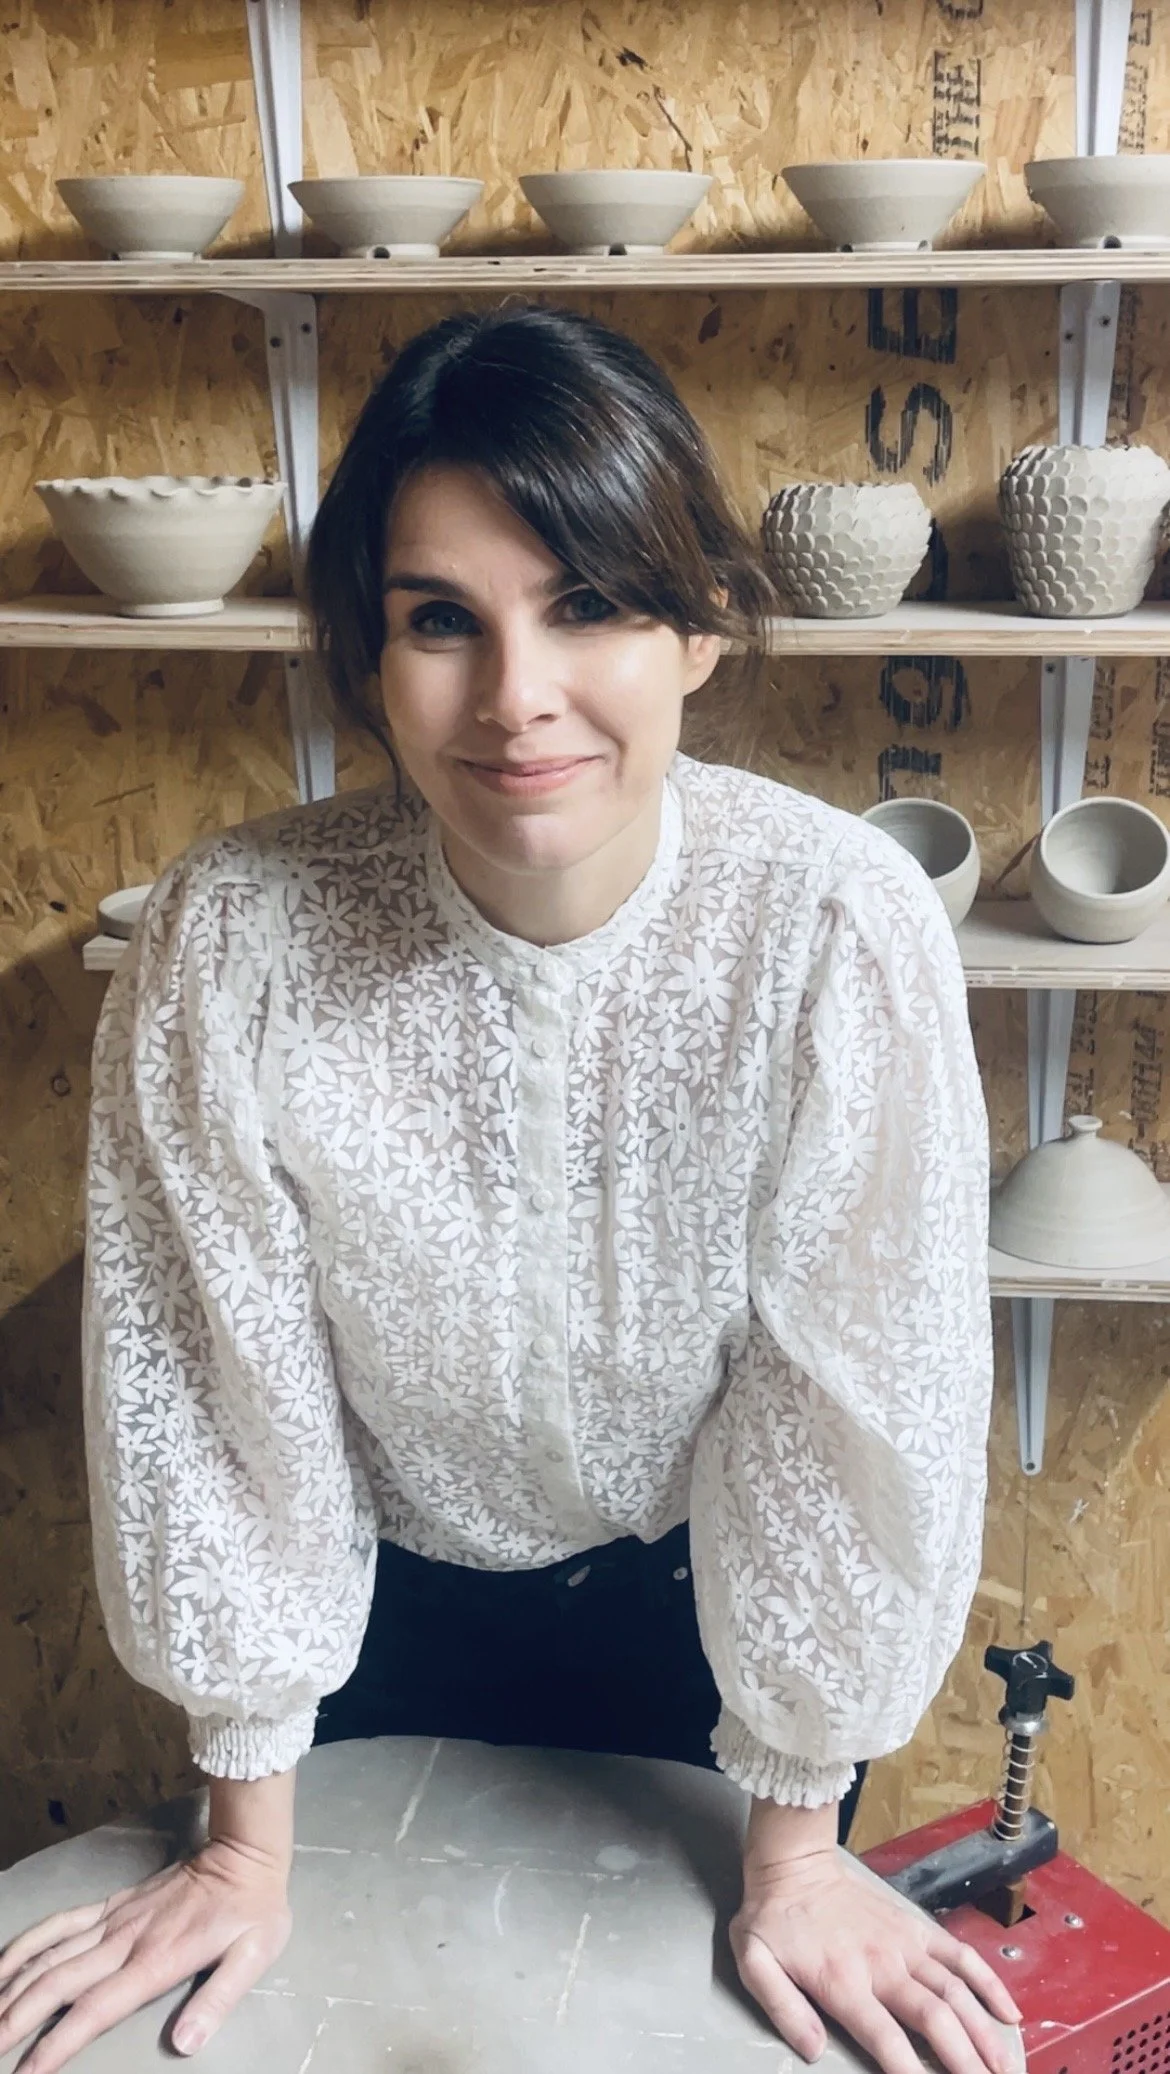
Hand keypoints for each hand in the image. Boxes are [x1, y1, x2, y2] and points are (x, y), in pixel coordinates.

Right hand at [0, 1835, 291, 2071]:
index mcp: (155, 1961)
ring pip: (49, 1956)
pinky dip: (26, 1944)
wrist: (244, 1854)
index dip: (57, 2045)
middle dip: (15, 2020)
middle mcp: (123, 1942)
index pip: (94, 2011)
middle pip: (56, 1985)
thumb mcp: (253, 1957)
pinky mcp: (112, 1905)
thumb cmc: (253, 1910)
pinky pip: (59, 1924)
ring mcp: (113, 1921)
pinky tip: (2, 1963)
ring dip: (11, 1986)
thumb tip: (186, 2044)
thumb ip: (218, 2001)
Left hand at [732, 1802, 1022, 2073]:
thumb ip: (783, 2009)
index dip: (911, 2073)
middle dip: (965, 2061)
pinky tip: (1007, 2012)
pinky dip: (987, 1983)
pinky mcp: (916, 1928)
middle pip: (936, 2020)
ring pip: (956, 1993)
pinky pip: (960, 1955)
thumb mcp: (755, 1963)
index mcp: (844, 1982)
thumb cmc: (773, 1919)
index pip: (887, 2039)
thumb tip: (814, 2049)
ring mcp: (905, 1945)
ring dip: (984, 2033)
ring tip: (1005, 2067)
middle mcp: (883, 1966)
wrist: (794, 1864)